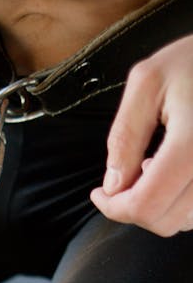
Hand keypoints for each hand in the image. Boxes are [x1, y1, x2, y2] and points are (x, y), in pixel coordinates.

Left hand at [90, 34, 192, 235]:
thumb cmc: (192, 60)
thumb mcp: (147, 83)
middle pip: (166, 221)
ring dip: (160, 207)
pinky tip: (176, 171)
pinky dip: (181, 204)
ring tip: (155, 166)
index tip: (99, 192)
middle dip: (134, 208)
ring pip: (186, 223)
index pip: (147, 204)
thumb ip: (125, 136)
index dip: (114, 208)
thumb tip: (113, 187)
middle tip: (125, 177)